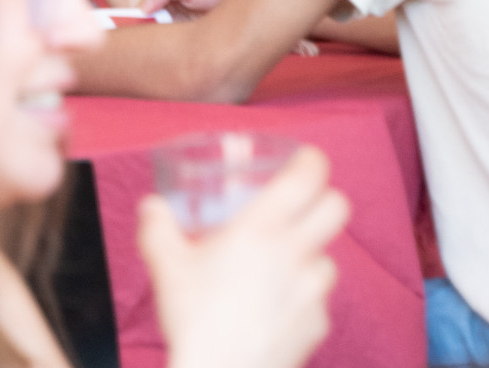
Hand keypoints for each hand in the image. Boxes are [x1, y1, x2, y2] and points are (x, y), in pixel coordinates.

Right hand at [140, 144, 349, 367]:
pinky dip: (306, 298)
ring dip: (313, 254)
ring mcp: (312, 293)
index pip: (308, 177)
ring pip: (331, 258)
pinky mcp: (317, 328)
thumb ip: (157, 227)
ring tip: (285, 262)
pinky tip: (279, 307)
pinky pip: (321, 301)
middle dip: (323, 200)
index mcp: (262, 228)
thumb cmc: (196, 322)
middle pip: (337, 208)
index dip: (311, 161)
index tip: (303, 160)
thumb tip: (152, 207)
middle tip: (301, 204)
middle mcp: (294, 255)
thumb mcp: (165, 265)